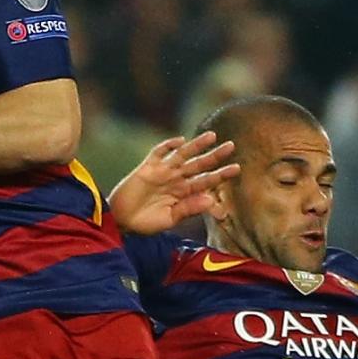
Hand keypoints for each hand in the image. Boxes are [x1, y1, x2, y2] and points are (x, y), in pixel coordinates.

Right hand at [109, 133, 237, 234]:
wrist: (121, 221)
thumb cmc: (146, 222)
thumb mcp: (170, 218)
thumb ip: (189, 208)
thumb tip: (211, 200)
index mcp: (184, 193)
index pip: (206, 181)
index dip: (221, 174)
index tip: (237, 168)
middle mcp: (176, 179)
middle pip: (198, 164)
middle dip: (214, 156)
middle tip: (231, 145)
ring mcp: (162, 172)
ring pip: (182, 155)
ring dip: (196, 145)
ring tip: (212, 136)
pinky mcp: (147, 168)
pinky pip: (159, 153)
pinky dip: (168, 146)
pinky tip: (179, 140)